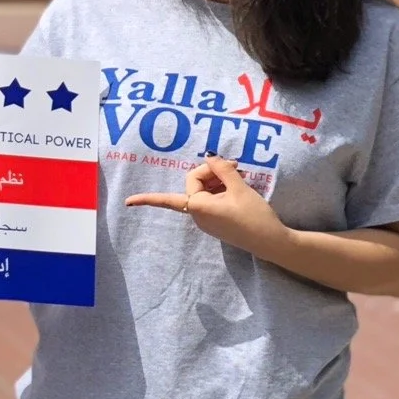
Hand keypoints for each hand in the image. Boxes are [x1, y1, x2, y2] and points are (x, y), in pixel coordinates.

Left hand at [126, 155, 283, 256]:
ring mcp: (205, 221)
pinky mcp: (214, 224)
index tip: (127, 202)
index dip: (164, 189)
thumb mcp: (239, 187)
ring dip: (217, 181)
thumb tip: (209, 156)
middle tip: (236, 166)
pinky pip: (210, 202)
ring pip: (203, 193)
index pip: (179, 188)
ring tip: (239, 176)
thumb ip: (223, 170)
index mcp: (198, 206)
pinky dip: (220, 192)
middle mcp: (197, 215)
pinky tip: (237, 187)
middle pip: (195, 185)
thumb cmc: (254, 215)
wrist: (270, 241)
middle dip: (211, 173)